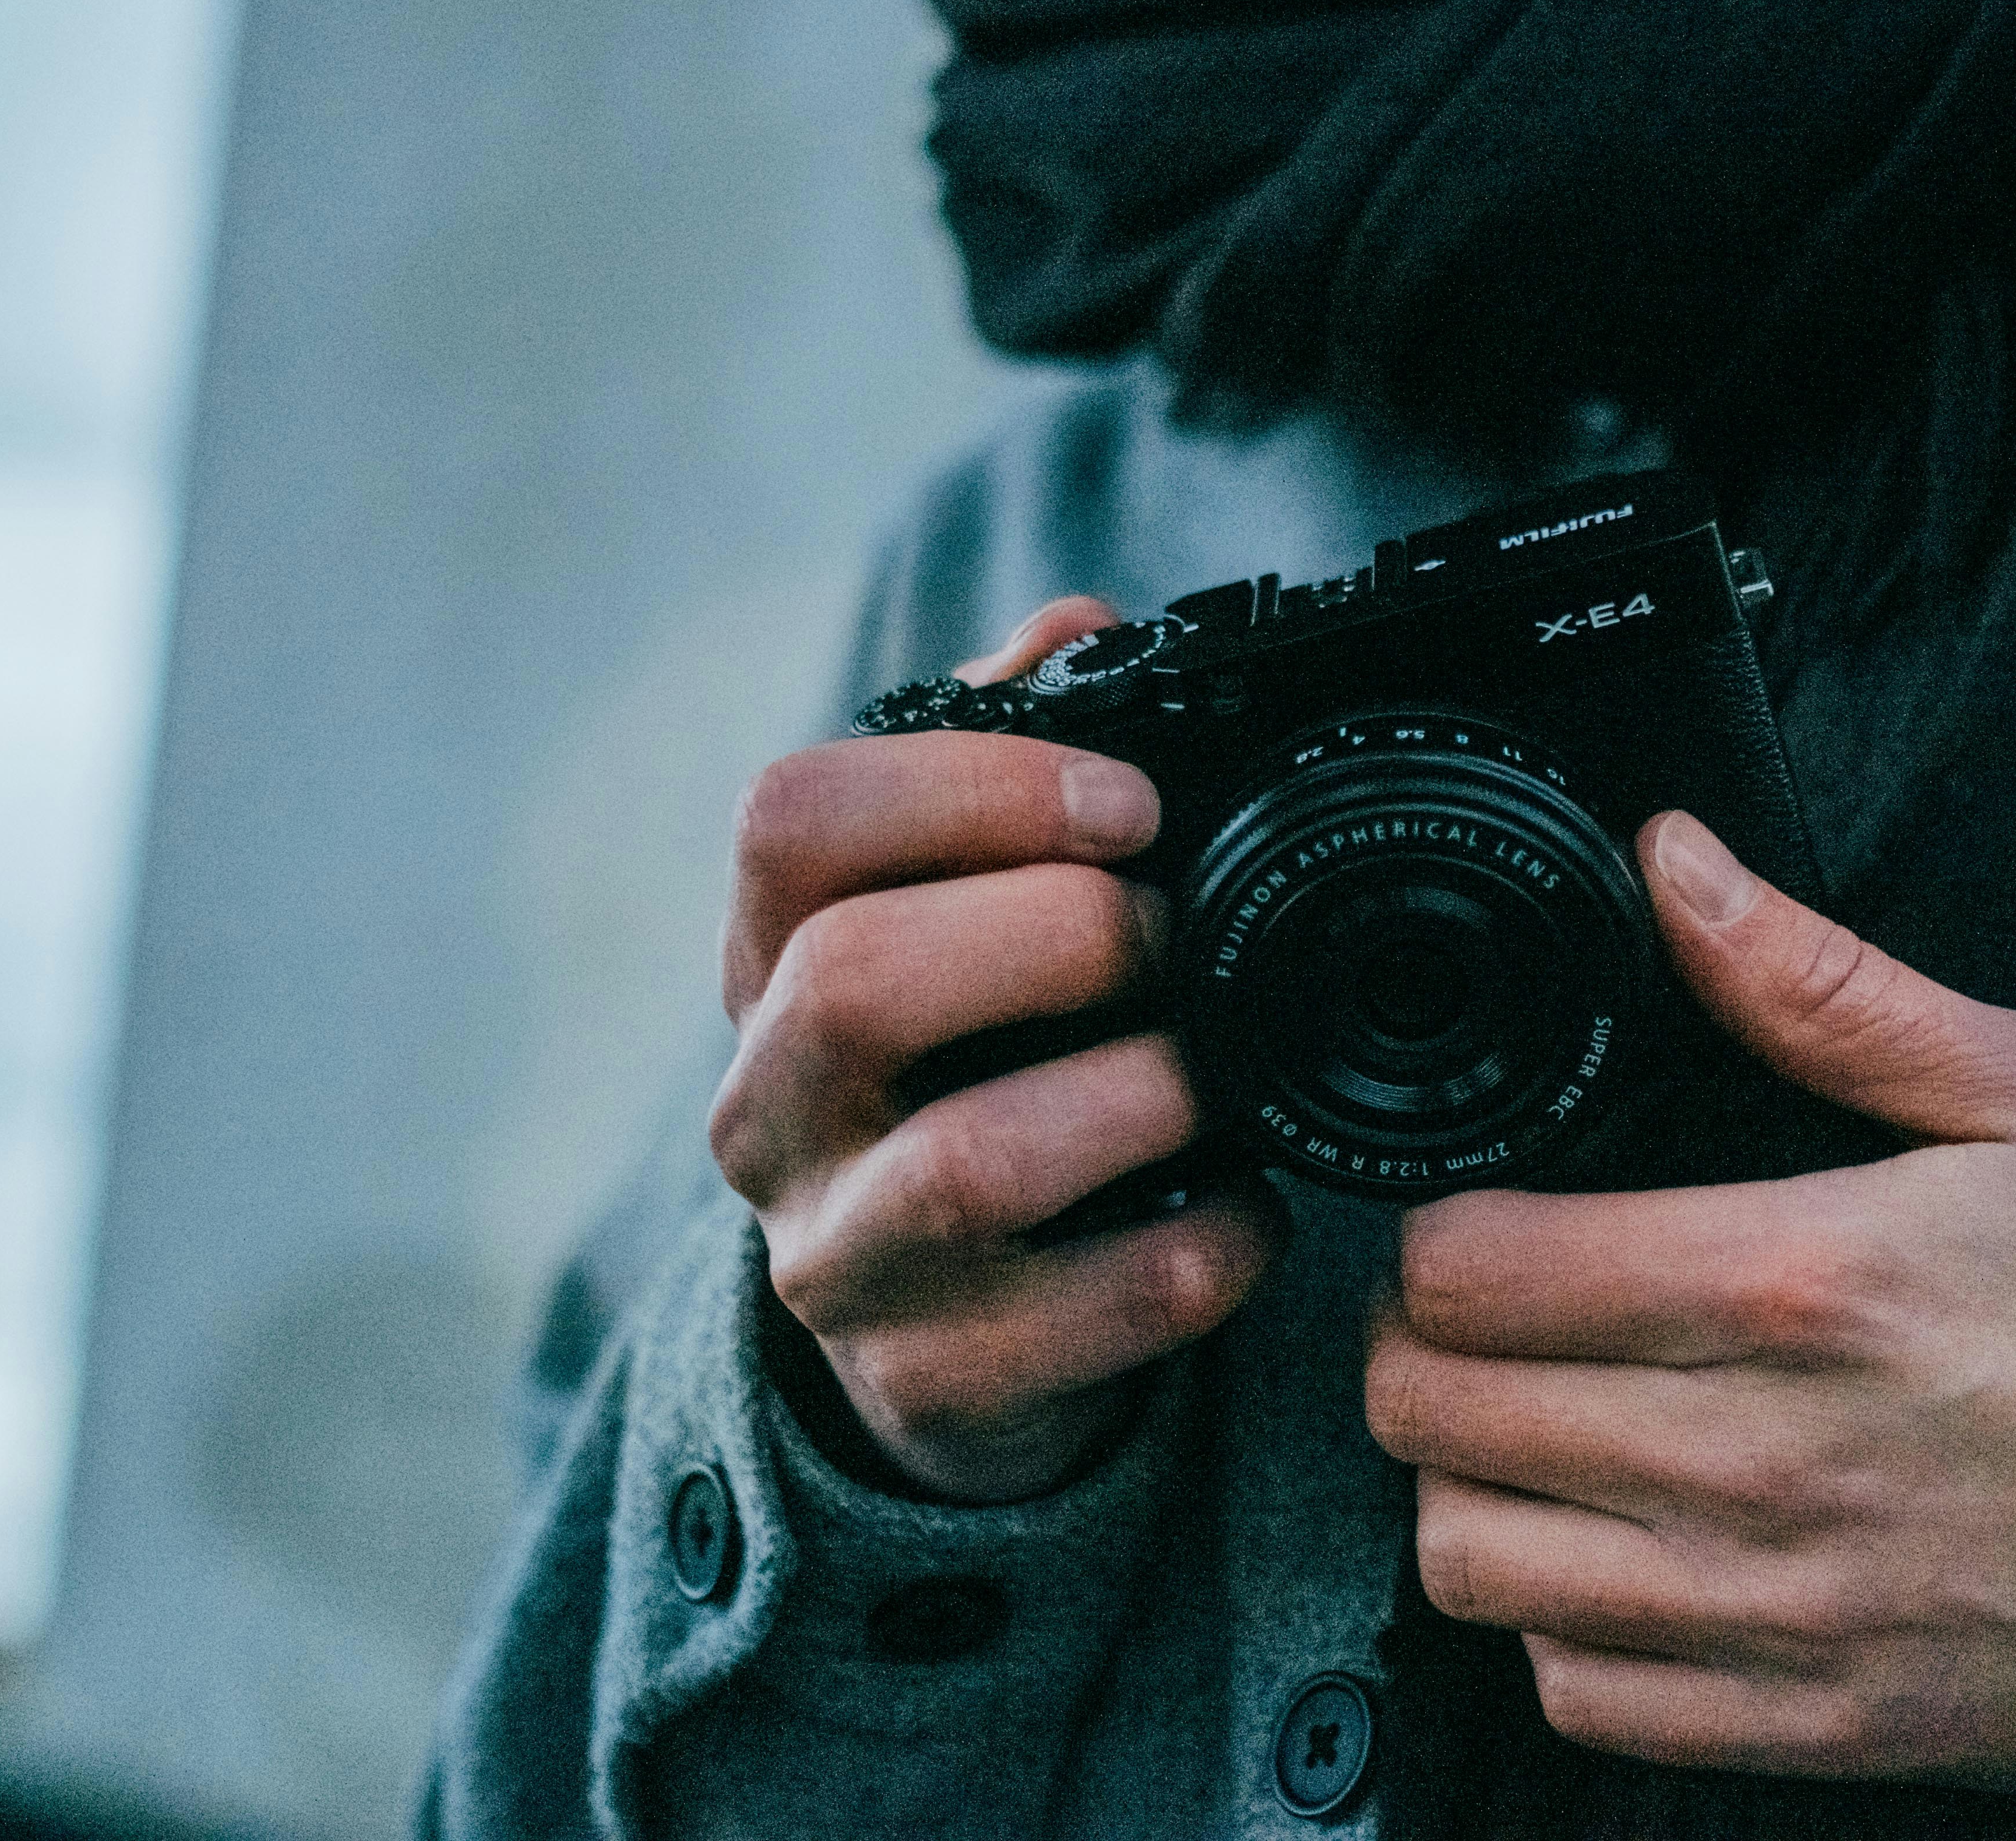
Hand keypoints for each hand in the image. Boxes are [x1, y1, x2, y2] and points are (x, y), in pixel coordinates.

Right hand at [709, 598, 1283, 1502]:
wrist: (949, 1333)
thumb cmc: (981, 1071)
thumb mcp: (968, 913)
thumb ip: (1012, 759)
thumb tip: (1076, 631)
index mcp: (770, 958)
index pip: (788, 822)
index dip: (969, 785)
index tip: (1129, 802)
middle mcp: (770, 1108)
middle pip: (854, 983)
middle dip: (1054, 935)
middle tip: (1171, 936)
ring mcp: (839, 1259)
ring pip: (972, 1163)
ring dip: (1141, 1094)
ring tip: (1216, 1072)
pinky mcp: (930, 1384)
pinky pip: (1087, 1312)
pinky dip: (1202, 1250)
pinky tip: (1245, 1206)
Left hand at [1365, 812, 2015, 1793]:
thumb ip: (1820, 986)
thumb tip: (1675, 867)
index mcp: (1803, 1282)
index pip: (1475, 1272)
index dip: (1436, 1234)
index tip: (1472, 1220)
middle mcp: (1765, 1459)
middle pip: (1436, 1416)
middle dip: (1421, 1348)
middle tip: (1478, 1317)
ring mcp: (1787, 1609)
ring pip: (1477, 1565)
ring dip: (1472, 1486)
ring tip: (1535, 1432)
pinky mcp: (1825, 1723)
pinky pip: (1585, 1700)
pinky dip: (1565, 1629)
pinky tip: (1623, 1554)